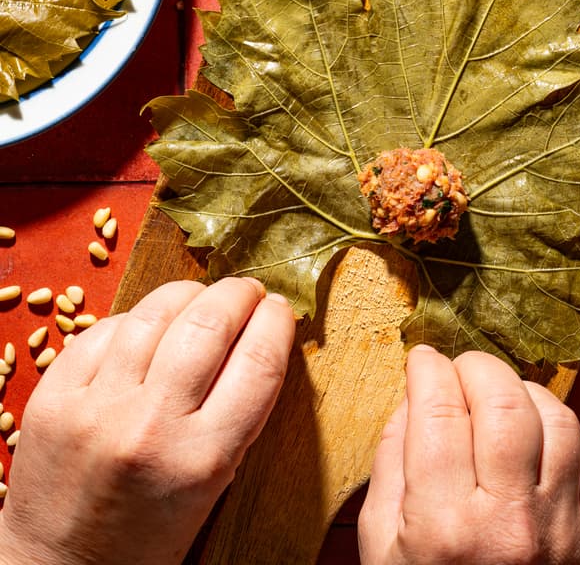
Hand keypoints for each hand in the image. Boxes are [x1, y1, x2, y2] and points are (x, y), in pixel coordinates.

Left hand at [0, 277, 294, 564]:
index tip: (281, 309)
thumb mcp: (217, 479)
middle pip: (210, 322)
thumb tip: (261, 332)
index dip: (278, 321)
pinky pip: (106, 328)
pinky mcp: (54, 396)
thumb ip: (241, 409)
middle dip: (239, 294)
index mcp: (204, 457)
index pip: (259, 360)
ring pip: (156, 312)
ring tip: (202, 299)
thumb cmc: (152, 530)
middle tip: (248, 292)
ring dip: (190, 294)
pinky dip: (138, 318)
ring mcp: (96, 407)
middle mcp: (150, 426)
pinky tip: (151, 327)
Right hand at [358, 346, 579, 564]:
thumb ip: (391, 463)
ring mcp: (564, 533)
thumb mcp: (382, 545)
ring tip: (502, 403)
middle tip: (461, 371)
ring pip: (557, 419)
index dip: (426, 368)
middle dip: (477, 367)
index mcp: (442, 525)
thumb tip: (415, 396)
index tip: (423, 360)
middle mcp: (508, 523)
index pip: (436, 409)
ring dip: (524, 393)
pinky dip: (576, 438)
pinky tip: (546, 448)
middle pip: (503, 403)